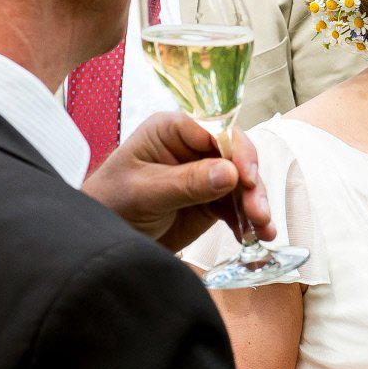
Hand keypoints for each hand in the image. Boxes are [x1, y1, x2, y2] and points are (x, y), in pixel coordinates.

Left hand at [81, 112, 274, 251]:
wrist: (104, 238)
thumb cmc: (111, 204)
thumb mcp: (147, 193)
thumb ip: (187, 183)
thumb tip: (231, 173)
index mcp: (173, 130)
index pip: (216, 131)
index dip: (237, 153)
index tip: (247, 179)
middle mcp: (193, 147)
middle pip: (237, 157)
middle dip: (252, 185)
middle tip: (259, 212)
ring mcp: (205, 173)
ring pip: (243, 183)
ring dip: (256, 205)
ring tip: (263, 230)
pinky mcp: (211, 199)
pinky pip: (237, 206)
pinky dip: (249, 221)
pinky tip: (256, 237)